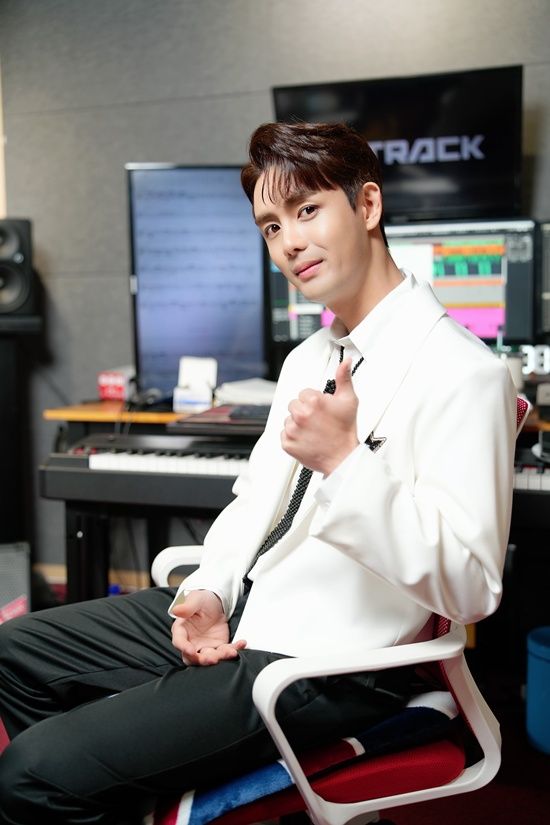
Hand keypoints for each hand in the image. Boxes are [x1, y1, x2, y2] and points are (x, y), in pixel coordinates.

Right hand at [171, 590, 246, 665]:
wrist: (215, 603)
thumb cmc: (201, 601)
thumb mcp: (195, 599)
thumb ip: (187, 606)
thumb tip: (176, 610)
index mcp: (181, 631)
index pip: (179, 642)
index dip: (184, 648)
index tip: (191, 650)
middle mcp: (191, 642)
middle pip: (193, 657)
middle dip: (202, 660)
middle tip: (213, 658)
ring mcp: (205, 646)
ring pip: (210, 658)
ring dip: (220, 657)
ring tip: (231, 651)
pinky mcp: (218, 646)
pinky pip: (225, 651)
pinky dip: (234, 650)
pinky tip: (241, 644)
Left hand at [282, 358, 359, 474]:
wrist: (343, 458)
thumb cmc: (345, 431)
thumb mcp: (349, 401)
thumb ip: (343, 378)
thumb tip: (345, 362)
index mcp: (313, 401)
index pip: (304, 393)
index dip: (314, 401)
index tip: (322, 410)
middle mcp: (300, 415)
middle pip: (294, 405)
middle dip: (304, 411)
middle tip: (318, 421)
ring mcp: (292, 430)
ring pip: (288, 419)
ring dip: (298, 424)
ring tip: (313, 431)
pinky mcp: (287, 443)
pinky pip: (284, 435)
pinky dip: (293, 437)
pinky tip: (307, 439)